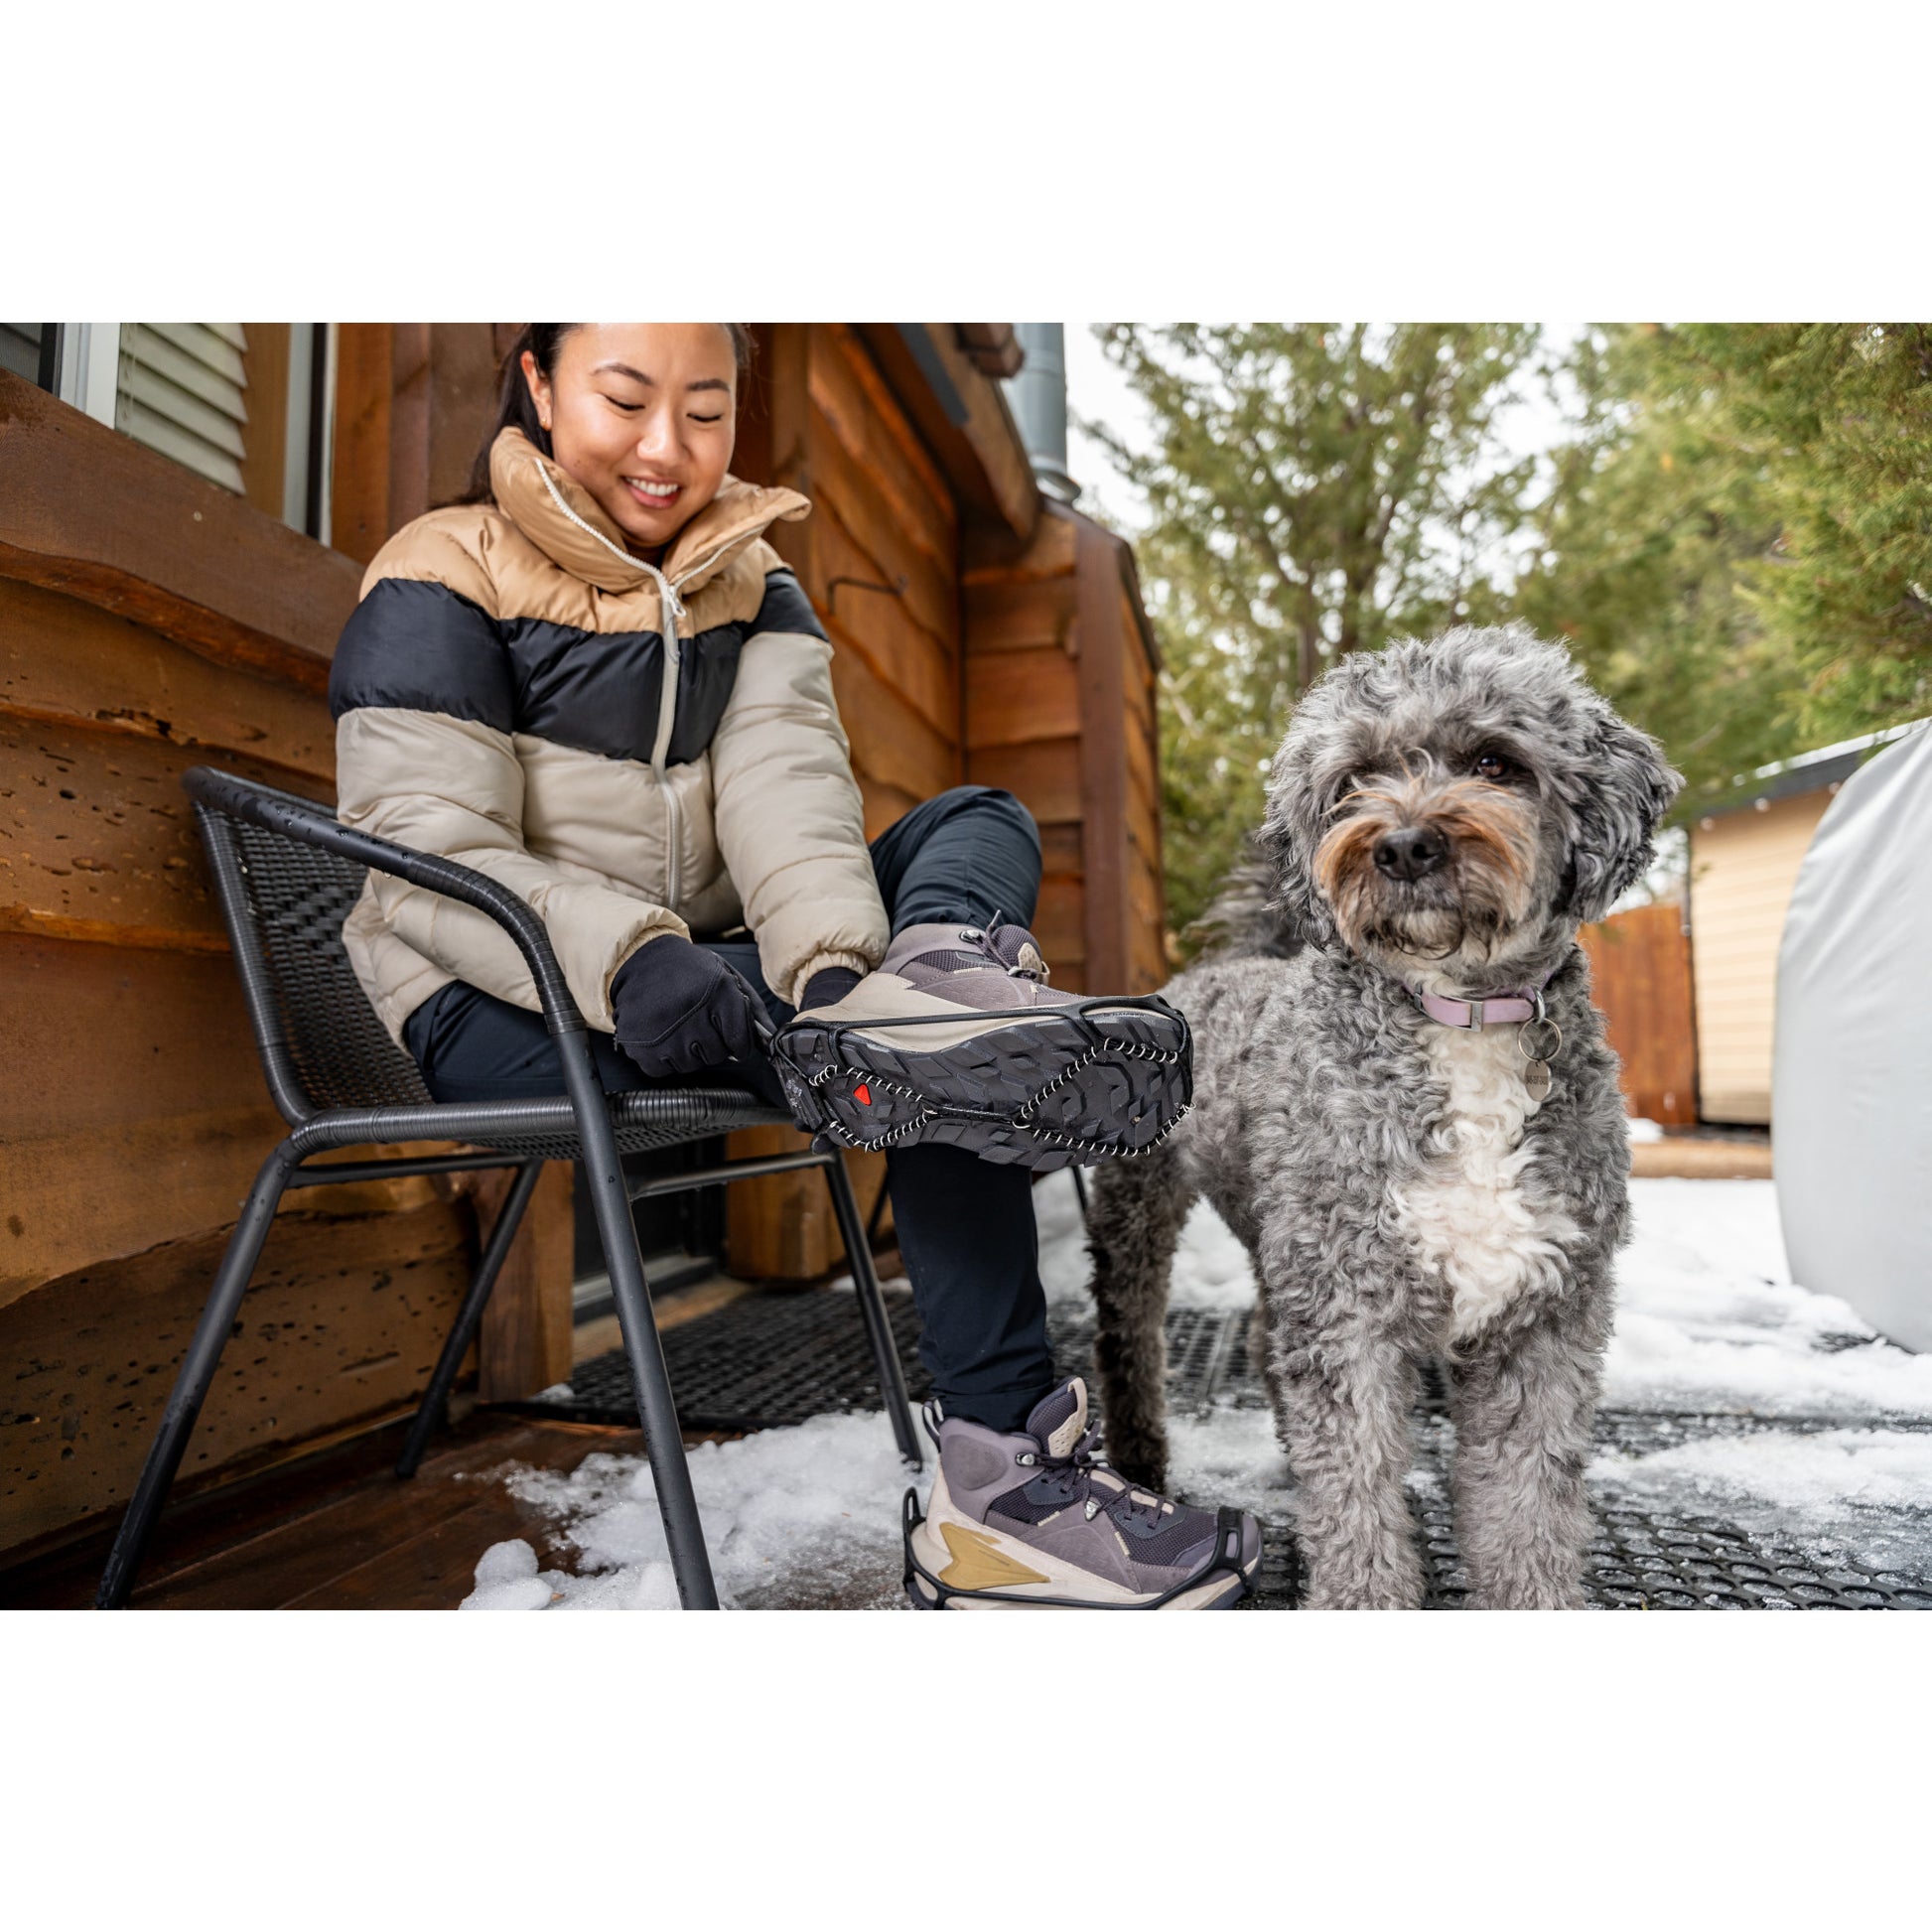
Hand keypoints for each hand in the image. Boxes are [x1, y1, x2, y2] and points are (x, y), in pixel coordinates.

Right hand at [610, 938, 786, 1108]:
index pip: (739, 1042)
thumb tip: (769, 1042)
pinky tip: (660, 1034)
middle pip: (716, 1056)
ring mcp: (666, 1034)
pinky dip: (663, 1058)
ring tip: (677, 1024)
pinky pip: (663, 1070)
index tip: (731, 1037)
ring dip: (687, 1051)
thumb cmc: (690, 971)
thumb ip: (752, 1010)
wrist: (642, 959)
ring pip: (690, 1065)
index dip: (738, 1043)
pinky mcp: (642, 1047)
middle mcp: (694, 1015)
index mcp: (720, 994)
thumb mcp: (727, 977)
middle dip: (711, 1043)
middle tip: (697, 1022)